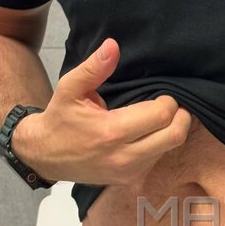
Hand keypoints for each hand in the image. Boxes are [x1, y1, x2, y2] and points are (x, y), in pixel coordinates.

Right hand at [11, 38, 192, 185]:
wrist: (45, 155)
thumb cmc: (60, 118)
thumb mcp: (70, 88)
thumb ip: (94, 67)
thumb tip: (113, 45)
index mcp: (111, 131)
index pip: (161, 116)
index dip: (167, 102)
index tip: (160, 95)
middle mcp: (124, 156)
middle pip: (174, 136)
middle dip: (179, 117)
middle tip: (169, 105)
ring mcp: (127, 172)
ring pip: (170, 148)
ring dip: (170, 130)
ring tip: (157, 117)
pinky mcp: (128, 179)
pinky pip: (157, 159)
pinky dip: (160, 143)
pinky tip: (147, 132)